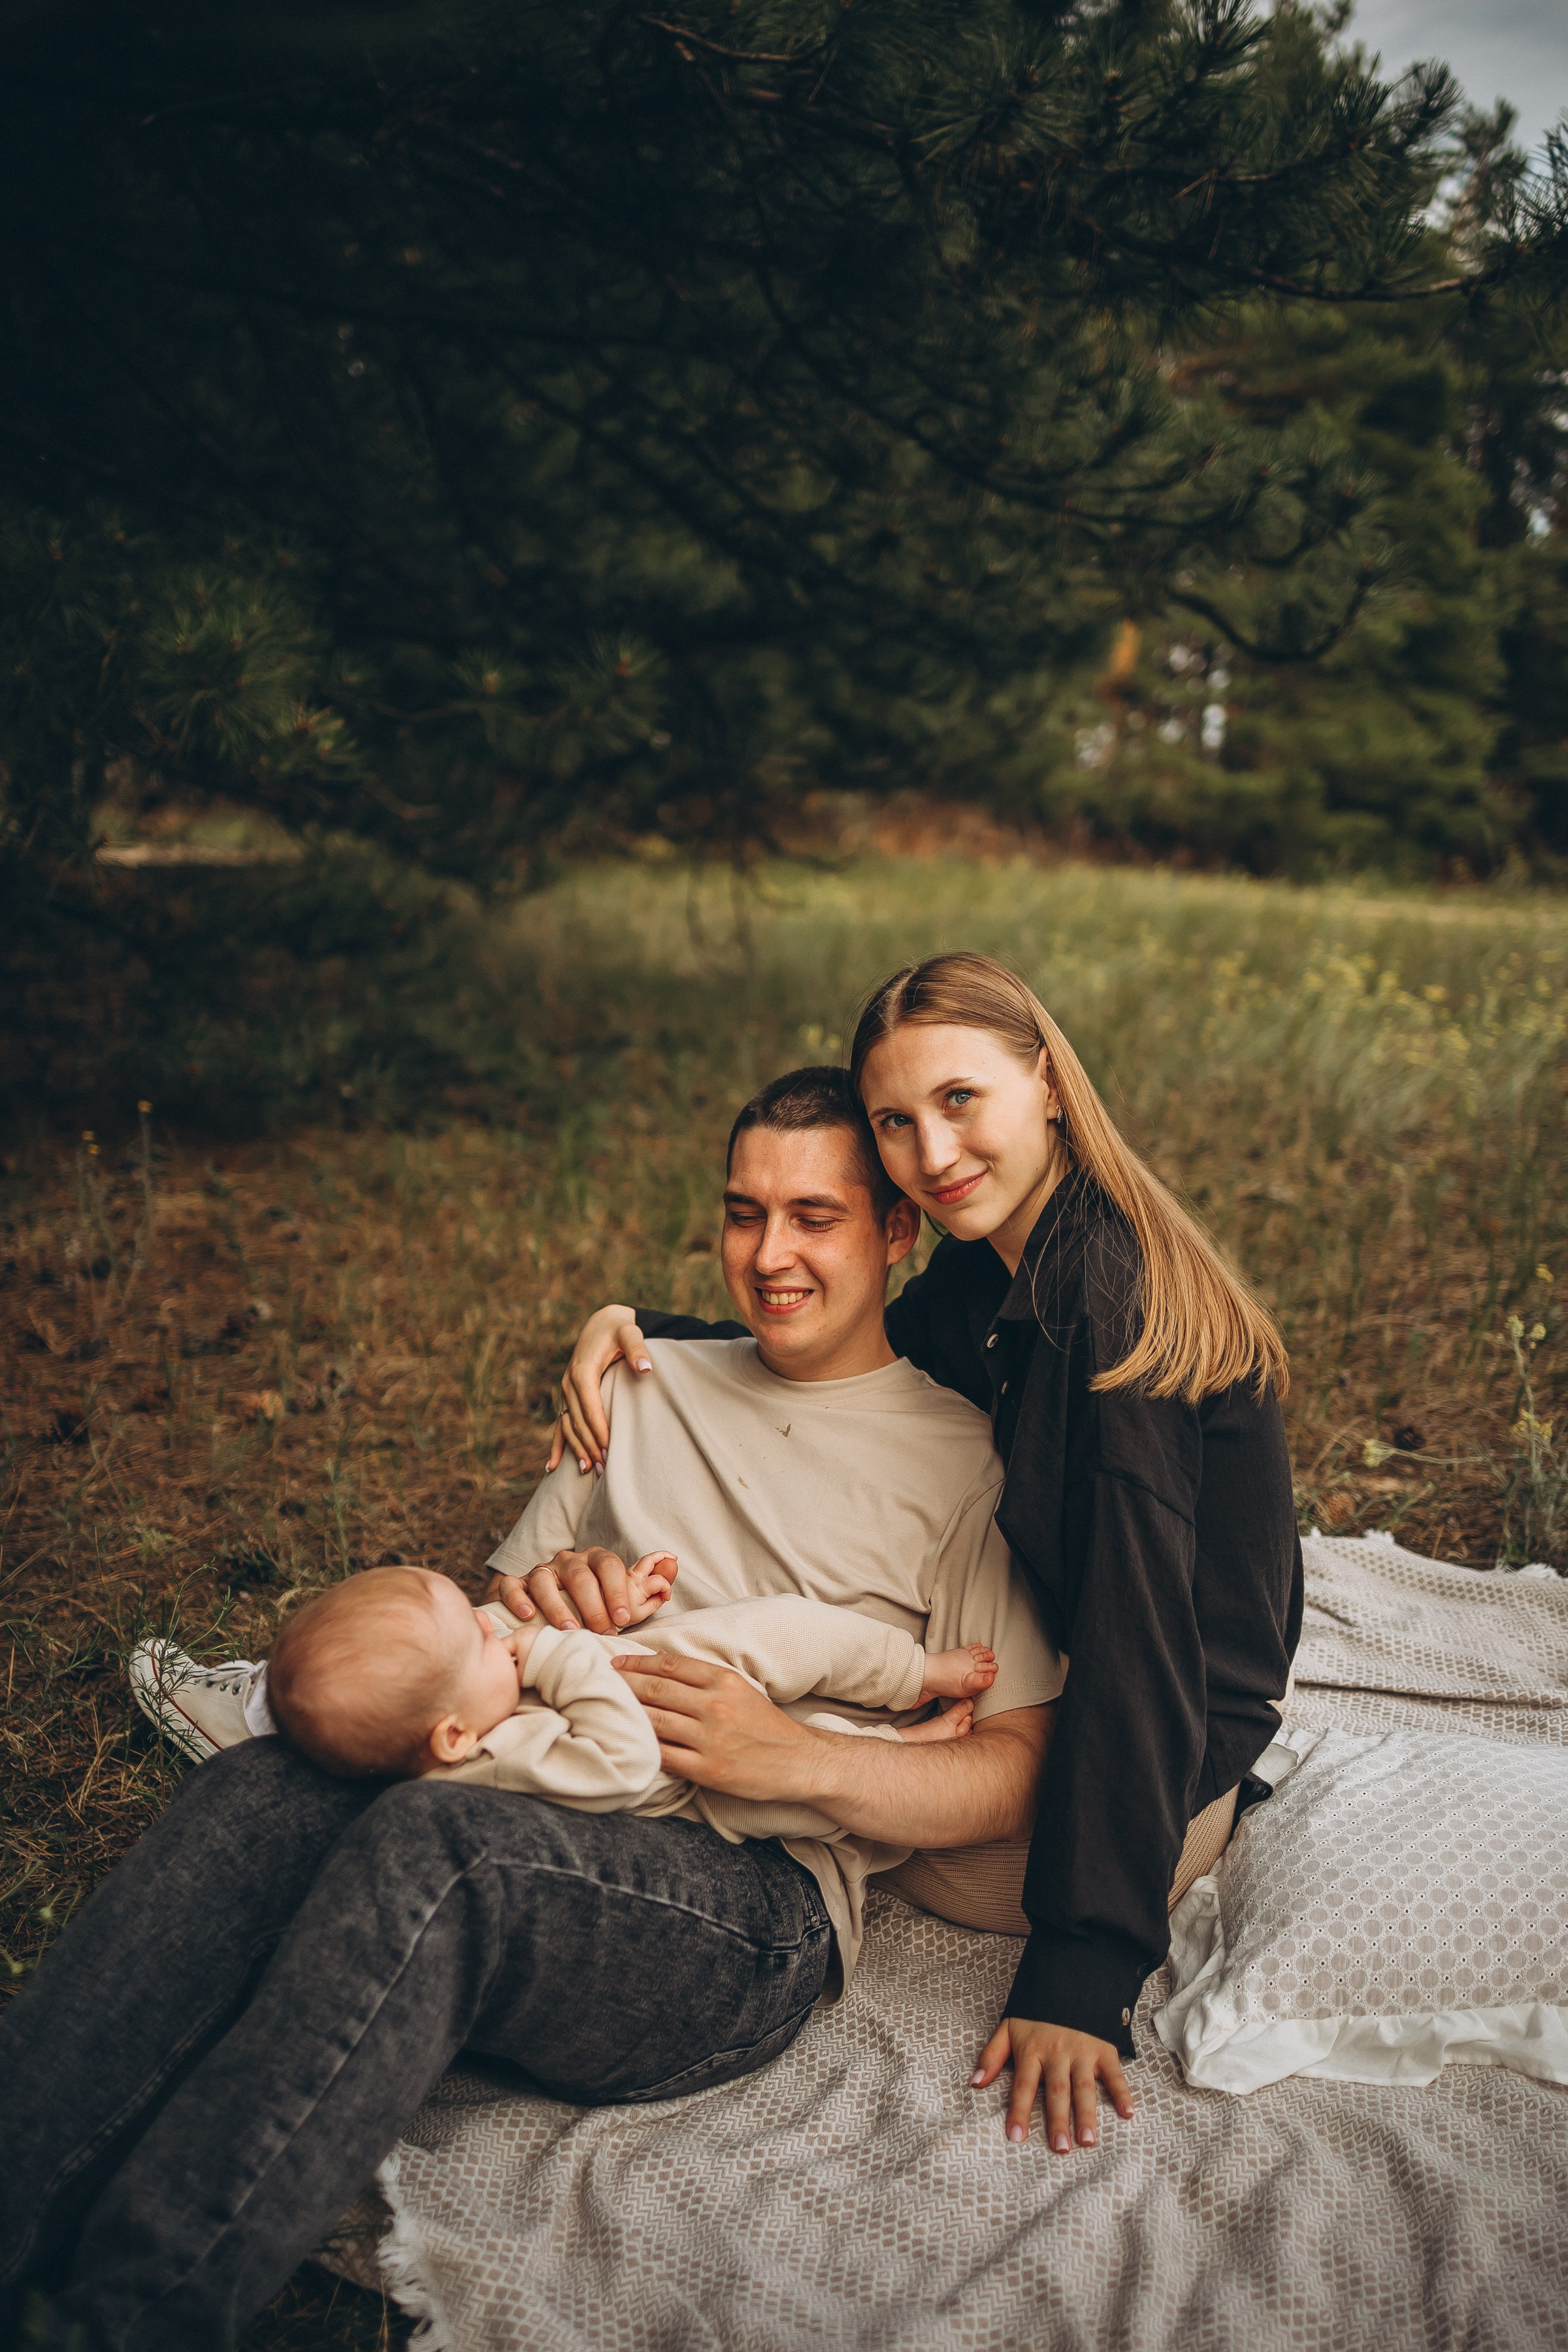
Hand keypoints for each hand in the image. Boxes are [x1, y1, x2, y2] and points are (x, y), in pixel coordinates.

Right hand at [484, 1547, 675, 1632]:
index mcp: (596, 1560)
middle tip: (602, 1632)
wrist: (547, 1609)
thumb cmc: (593, 1606)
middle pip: (580, 1574)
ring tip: (571, 1631)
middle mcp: (568, 1561)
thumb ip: (649, 1584)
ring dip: (558, 1606)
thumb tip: (674, 1563)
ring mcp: (540, 1571)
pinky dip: (519, 1599)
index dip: (618, 1591)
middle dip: (593, 1605)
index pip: (610, 1566)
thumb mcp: (622, 1597)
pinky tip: (529, 1616)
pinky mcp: (516, 1584)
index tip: (624, 1620)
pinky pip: (512, 1585)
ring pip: (545, 1580)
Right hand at [545, 1304, 651, 1474]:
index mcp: (583, 1370)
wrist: (602, 1323)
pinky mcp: (568, 1396)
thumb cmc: (619, 1330)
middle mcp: (569, 1382)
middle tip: (606, 1467)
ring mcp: (566, 1391)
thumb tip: (645, 1368)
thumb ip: (637, 1348)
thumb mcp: (629, 1333)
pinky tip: (552, 1467)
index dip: (599, 1428)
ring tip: (589, 1470)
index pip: (590, 1405)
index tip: (610, 1448)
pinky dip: (557, 1445)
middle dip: (590, 1444)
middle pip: (578, 1420)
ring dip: (576, 1448)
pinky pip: (560, 1423)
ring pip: (568, 1425)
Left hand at [612, 1651, 817, 1799]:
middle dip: (623, 1684)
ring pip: (655, 1721)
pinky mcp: (708, 1769)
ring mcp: (710, 1738)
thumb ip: (705, 1681)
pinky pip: (665, 1756)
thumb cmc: (766, 1725)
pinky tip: (626, 1744)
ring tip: (603, 1710)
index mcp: (723, 1681)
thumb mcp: (740, 1689)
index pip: (670, 1665)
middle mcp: (714, 1705)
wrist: (798, 1761)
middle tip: (598, 1682)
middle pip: (656, 1689)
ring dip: (626, 1714)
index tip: (617, 1664)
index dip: (638, 1663)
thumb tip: (662, 1673)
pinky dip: (643, 1749)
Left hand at [971, 2015, 1133, 2150]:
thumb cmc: (1035, 2012)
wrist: (1067, 1978)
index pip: (1023, 2086)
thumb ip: (991, 2055)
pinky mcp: (1103, 2049)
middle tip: (1060, 2148)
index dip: (1019, 2111)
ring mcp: (1082, 2052)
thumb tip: (974, 2083)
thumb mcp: (1008, 2027)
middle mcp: (1057, 2054)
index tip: (1016, 2137)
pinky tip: (1128, 2113)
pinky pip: (1114, 2073)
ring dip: (1087, 2114)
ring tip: (1088, 2140)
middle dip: (1058, 2120)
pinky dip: (1123, 2092)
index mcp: (1032, 2051)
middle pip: (1057, 2091)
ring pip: (1084, 2087)